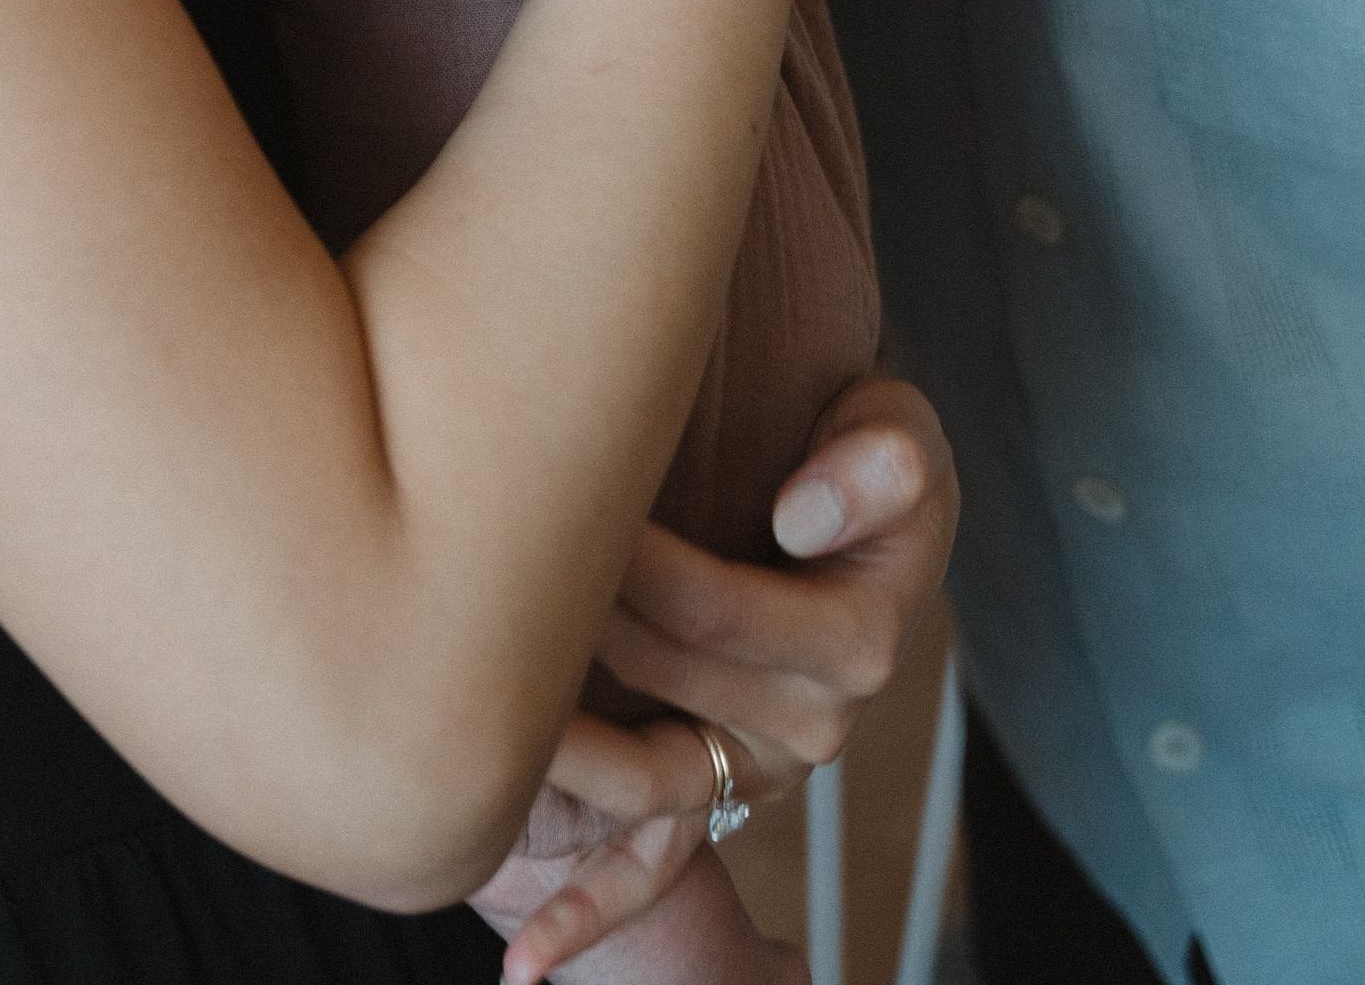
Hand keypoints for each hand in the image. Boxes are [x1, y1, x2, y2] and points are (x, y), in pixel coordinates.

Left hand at [491, 378, 958, 983]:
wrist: (853, 497)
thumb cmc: (865, 455)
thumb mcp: (898, 433)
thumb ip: (877, 467)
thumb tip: (801, 516)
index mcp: (854, 640)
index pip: (716, 609)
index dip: (635, 564)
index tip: (566, 507)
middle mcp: (807, 722)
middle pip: (658, 679)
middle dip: (570, 622)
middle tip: (480, 558)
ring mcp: (753, 767)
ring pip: (641, 771)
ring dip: (559, 749)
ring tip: (466, 707)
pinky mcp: (711, 792)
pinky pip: (652, 870)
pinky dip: (588, 915)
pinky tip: (521, 970)